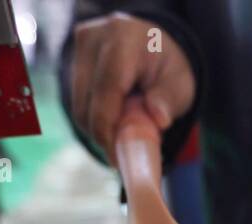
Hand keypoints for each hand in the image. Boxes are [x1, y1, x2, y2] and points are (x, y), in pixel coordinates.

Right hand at [68, 13, 195, 160]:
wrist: (151, 44)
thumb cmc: (167, 66)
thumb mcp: (180, 83)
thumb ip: (169, 100)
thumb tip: (159, 119)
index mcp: (124, 39)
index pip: (107, 91)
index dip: (109, 129)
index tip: (118, 159)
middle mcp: (94, 38)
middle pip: (87, 104)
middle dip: (105, 135)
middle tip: (124, 154)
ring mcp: (79, 48)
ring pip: (79, 108)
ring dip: (99, 130)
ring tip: (124, 132)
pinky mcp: (71, 60)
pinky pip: (78, 104)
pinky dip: (95, 120)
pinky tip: (114, 120)